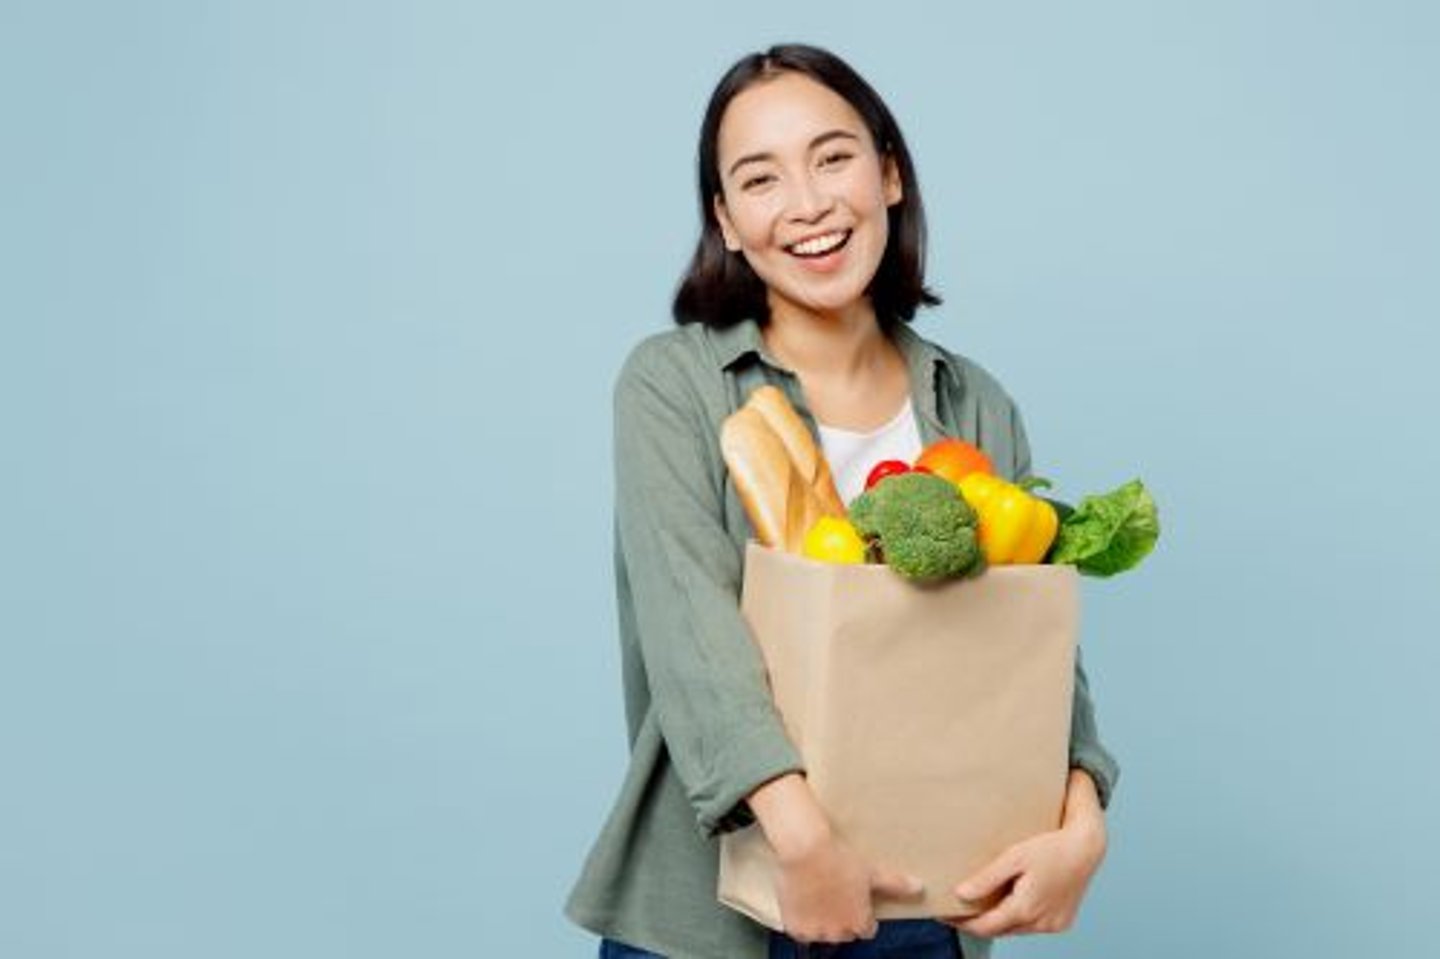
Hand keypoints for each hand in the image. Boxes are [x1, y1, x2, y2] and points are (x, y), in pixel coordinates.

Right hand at [774, 826, 923, 944]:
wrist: (805, 850)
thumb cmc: (839, 859)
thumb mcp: (872, 871)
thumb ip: (896, 884)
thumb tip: (920, 887)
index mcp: (859, 923)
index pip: (866, 930)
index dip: (861, 913)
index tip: (853, 899)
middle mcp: (839, 933)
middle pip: (844, 932)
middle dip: (841, 918)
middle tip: (836, 893)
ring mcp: (816, 932)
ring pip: (823, 933)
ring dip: (822, 920)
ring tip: (819, 895)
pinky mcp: (796, 928)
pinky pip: (802, 931)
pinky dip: (802, 921)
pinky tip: (805, 901)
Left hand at [940, 816, 1105, 937]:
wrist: (1087, 846)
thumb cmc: (1050, 846)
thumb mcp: (1014, 857)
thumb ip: (987, 878)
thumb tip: (961, 895)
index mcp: (1026, 909)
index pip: (984, 927)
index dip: (961, 923)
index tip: (943, 915)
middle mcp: (1041, 923)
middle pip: (999, 930)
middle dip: (977, 923)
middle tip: (955, 911)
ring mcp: (1053, 924)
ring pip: (1016, 929)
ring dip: (999, 922)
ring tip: (978, 907)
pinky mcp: (1062, 922)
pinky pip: (1033, 926)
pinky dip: (1019, 919)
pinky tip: (1010, 904)